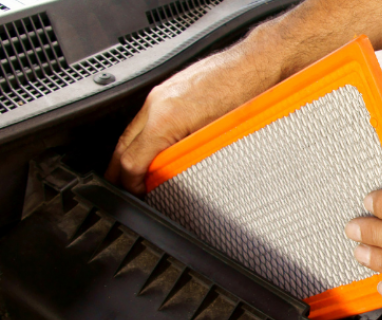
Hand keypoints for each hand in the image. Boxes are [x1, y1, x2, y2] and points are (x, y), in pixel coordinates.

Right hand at [105, 35, 283, 194]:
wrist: (258, 63)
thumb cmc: (248, 95)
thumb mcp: (216, 140)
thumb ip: (185, 160)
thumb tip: (171, 177)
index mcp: (164, 119)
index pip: (130, 161)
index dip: (131, 183)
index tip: (138, 194)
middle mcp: (157, 103)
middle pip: (123, 146)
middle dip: (123, 170)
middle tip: (131, 187)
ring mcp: (162, 92)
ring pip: (134, 130)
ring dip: (135, 152)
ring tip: (144, 171)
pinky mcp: (172, 87)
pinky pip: (149, 116)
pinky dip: (148, 134)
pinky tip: (161, 144)